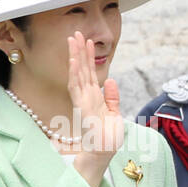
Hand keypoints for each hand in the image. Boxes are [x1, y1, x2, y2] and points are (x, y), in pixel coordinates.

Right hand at [68, 31, 123, 185]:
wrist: (103, 154)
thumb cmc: (107, 138)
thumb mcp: (114, 114)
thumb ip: (112, 97)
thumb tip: (111, 80)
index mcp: (94, 97)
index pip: (90, 73)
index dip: (88, 57)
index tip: (88, 41)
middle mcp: (86, 97)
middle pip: (83, 69)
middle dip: (80, 51)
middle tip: (77, 32)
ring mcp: (83, 101)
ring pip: (78, 74)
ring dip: (76, 56)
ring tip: (73, 39)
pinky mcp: (82, 108)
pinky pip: (77, 87)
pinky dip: (75, 73)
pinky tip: (74, 61)